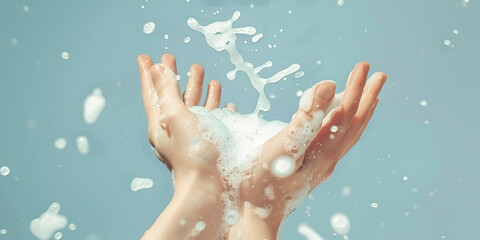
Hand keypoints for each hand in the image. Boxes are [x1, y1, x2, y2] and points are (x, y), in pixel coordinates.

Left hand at [137, 53, 228, 238]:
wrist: (210, 187)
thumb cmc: (192, 152)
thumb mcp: (176, 116)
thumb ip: (167, 92)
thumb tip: (158, 69)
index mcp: (161, 124)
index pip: (151, 93)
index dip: (148, 74)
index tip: (144, 57)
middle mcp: (174, 131)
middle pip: (173, 97)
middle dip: (174, 77)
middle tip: (172, 58)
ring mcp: (192, 138)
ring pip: (193, 107)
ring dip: (197, 89)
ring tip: (203, 72)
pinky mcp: (209, 145)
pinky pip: (213, 120)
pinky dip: (217, 108)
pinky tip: (225, 103)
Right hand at [228, 62, 386, 238]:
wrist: (255, 216)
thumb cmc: (263, 183)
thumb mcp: (283, 146)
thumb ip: (306, 117)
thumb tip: (329, 85)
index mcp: (324, 152)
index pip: (346, 114)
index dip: (355, 88)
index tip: (364, 66)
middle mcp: (328, 159)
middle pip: (355, 124)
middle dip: (367, 97)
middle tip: (379, 75)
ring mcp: (321, 165)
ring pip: (349, 134)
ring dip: (360, 111)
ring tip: (368, 96)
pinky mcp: (311, 168)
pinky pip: (337, 141)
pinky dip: (344, 125)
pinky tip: (335, 122)